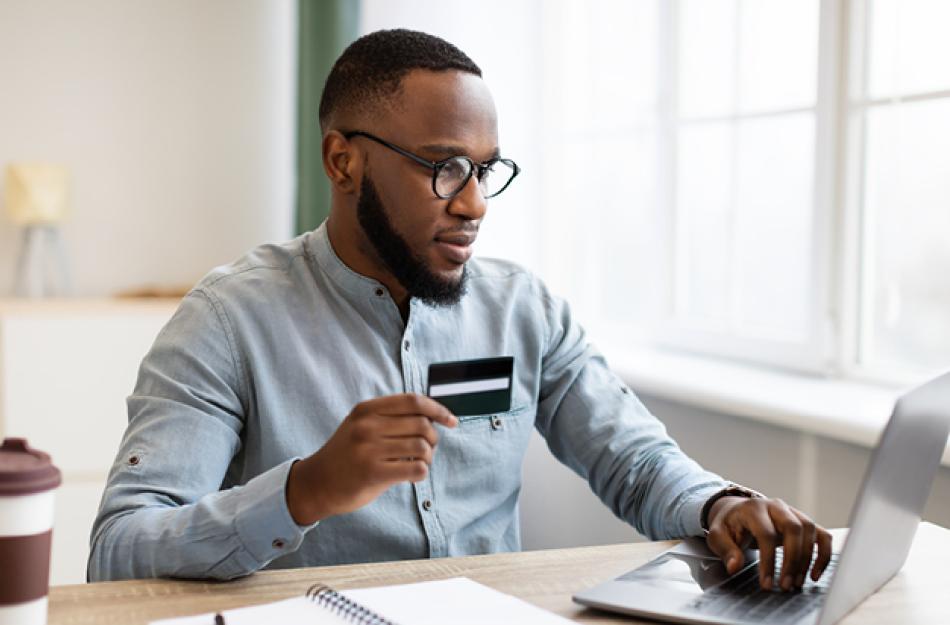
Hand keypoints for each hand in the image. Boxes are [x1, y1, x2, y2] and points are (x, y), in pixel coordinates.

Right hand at [285, 393, 456, 524]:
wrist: (316, 483)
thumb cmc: (347, 455)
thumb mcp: (361, 426)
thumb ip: (390, 418)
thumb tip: (434, 416)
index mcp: (367, 409)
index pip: (413, 401)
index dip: (438, 410)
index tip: (451, 421)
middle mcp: (367, 426)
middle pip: (421, 424)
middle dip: (433, 438)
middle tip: (428, 449)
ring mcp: (368, 449)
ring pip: (421, 447)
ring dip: (428, 457)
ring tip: (419, 462)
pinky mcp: (372, 473)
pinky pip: (416, 469)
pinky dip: (421, 472)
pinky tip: (412, 475)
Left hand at [705, 496, 832, 590]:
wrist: (737, 512)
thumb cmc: (729, 525)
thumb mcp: (717, 535)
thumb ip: (725, 549)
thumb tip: (734, 566)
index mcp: (753, 508)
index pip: (765, 533)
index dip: (768, 561)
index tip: (767, 583)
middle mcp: (775, 506)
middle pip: (793, 528)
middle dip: (792, 560)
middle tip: (786, 585)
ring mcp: (792, 512)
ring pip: (809, 530)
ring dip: (807, 559)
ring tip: (796, 583)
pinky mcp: (802, 522)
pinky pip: (822, 535)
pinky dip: (823, 554)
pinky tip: (814, 574)